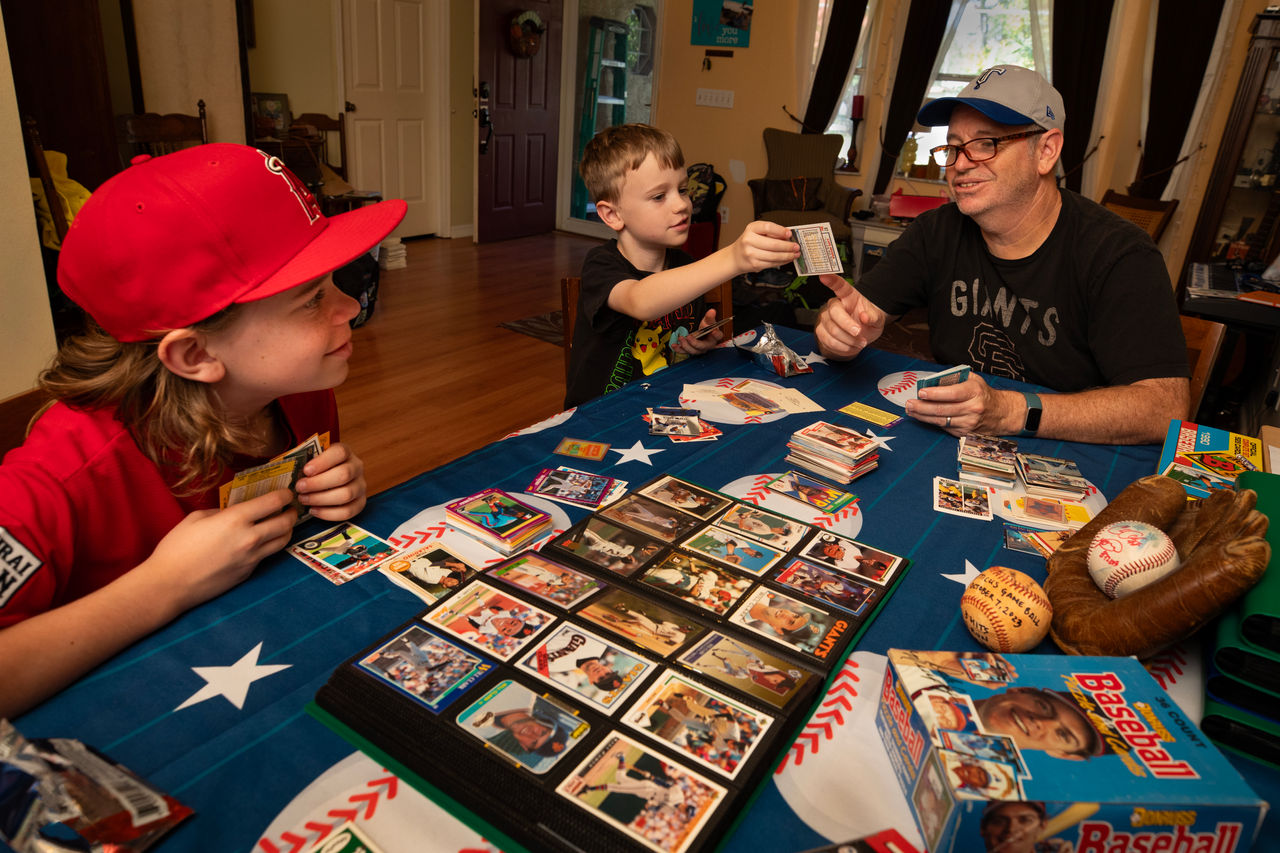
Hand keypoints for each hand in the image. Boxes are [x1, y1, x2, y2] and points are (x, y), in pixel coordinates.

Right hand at [141, 488, 296, 610]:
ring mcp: (252, 558)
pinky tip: (263, 542)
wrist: (170, 584)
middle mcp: (250, 538)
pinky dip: (270, 546)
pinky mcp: (248, 573)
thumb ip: (221, 512)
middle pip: (285, 522)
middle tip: (290, 508)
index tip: (286, 492)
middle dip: (292, 512)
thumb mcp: (196, 518)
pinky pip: (267, 556)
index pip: (273, 502)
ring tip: (283, 524)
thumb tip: (234, 511)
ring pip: (283, 541)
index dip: (284, 495)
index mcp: (236, 519)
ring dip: (287, 530)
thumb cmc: (176, 548)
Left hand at [296, 442, 366, 519]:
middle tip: (300, 488)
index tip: (306, 470)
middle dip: (318, 483)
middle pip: (343, 475)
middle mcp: (357, 467)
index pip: (340, 452)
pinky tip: (314, 510)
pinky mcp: (360, 503)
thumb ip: (304, 460)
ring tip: (304, 499)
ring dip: (321, 499)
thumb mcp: (313, 458)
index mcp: (346, 452)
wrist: (331, 478)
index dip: (323, 462)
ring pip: (346, 494)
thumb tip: (290, 469)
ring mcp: (360, 486)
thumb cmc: (318, 469)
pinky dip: (328, 513)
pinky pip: (348, 511)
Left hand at [671, 309, 723, 354]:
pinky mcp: (691, 350)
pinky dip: (679, 349)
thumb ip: (710, 317)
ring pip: (693, 351)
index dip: (716, 334)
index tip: (713, 331)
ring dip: (686, 346)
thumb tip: (712, 311)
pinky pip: (685, 351)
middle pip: (702, 347)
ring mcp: (699, 349)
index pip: (717, 336)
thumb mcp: (708, 321)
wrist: (702, 333)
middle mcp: (708, 345)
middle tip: (689, 337)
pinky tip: (674, 345)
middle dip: (694, 343)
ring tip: (680, 338)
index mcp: (715, 337)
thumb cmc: (707, 328)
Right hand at [729, 220, 800, 272]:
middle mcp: (749, 240)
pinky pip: (772, 263)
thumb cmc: (748, 243)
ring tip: (795, 254)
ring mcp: (751, 254)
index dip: (780, 231)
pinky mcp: (755, 264)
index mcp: (751, 229)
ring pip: (775, 256)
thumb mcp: (756, 232)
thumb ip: (771, 232)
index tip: (789, 234)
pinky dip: (782, 261)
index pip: (768, 228)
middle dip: (788, 246)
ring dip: (788, 255)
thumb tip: (787, 236)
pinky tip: (787, 259)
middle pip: (773, 244)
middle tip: (796, 246)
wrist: (735, 257)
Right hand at [814, 275, 885, 358]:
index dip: (831, 280)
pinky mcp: (822, 332)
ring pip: (831, 330)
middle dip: (847, 326)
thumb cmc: (867, 322)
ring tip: (860, 343)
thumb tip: (865, 317)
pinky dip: (842, 347)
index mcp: (848, 296)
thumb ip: (873, 317)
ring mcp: (826, 319)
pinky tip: (851, 346)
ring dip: (848, 340)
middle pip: (834, 313)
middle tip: (859, 333)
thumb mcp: (877, 318)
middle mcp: (834, 306)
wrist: (862, 336)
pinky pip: (828, 341)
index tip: (824, 275)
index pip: (839, 286)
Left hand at [905, 373, 1022, 435]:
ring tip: (911, 410)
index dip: (935, 394)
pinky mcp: (965, 433)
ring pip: (941, 421)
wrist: (1002, 413)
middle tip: (909, 404)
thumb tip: (932, 381)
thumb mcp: (973, 380)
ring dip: (923, 416)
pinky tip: (922, 417)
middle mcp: (973, 408)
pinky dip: (932, 422)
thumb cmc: (982, 393)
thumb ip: (954, 379)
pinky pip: (945, 428)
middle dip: (922, 407)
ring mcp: (969, 423)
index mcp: (975, 392)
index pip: (952, 393)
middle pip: (943, 409)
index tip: (921, 392)